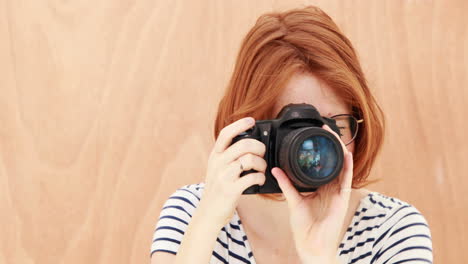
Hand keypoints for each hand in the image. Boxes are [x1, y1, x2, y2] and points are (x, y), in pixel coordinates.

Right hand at [203, 117, 266, 226]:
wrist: (208, 212)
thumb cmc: (218, 188)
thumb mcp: (217, 168)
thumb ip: (228, 156)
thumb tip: (249, 143)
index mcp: (215, 155)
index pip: (225, 134)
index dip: (239, 125)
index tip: (251, 121)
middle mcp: (218, 163)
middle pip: (244, 144)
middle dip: (259, 148)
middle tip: (262, 154)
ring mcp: (224, 176)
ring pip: (249, 159)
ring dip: (261, 164)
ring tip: (261, 169)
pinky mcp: (231, 189)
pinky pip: (252, 177)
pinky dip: (261, 178)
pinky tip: (259, 180)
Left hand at [271, 124, 352, 262]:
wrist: (311, 245)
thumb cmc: (304, 227)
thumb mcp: (293, 201)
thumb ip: (286, 185)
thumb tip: (276, 169)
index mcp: (320, 188)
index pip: (322, 163)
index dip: (320, 149)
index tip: (314, 134)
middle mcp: (330, 188)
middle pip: (333, 160)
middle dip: (330, 143)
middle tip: (324, 127)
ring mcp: (337, 193)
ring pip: (341, 166)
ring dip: (339, 149)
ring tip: (334, 134)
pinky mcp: (342, 199)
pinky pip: (346, 180)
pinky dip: (347, 167)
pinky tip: (346, 154)